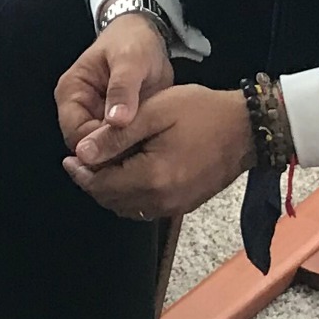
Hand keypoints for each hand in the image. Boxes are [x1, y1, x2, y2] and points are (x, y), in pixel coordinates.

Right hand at [55, 12, 173, 168]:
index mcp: (71, 93)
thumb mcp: (130, 60)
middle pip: (87, 148)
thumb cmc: (133, 42)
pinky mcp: (112, 126)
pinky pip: (118, 146)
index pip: (76, 134)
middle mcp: (77, 111)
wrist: (148, 37)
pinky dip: (133, 150)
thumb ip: (122, 88)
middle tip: (145, 156)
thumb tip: (116, 121)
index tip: (130, 147)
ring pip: (103, 151)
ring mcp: (94, 119)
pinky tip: (152, 148)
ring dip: (124, 155)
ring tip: (151, 154)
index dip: (101, 146)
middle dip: (113, 154)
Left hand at [62, 85, 255, 221]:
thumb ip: (115, 135)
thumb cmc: (202, 112)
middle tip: (81, 159)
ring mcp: (175, 206)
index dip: (80, 172)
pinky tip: (127, 171)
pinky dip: (130, 193)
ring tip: (101, 163)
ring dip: (110, 189)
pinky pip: (145, 206)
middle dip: (92, 181)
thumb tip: (81, 153)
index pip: (101, 185)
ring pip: (127, 207)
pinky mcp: (184, 205)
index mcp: (152, 177)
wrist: (248, 128)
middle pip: (111, 200)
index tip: (70, 157)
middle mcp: (162, 200)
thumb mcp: (153, 112)